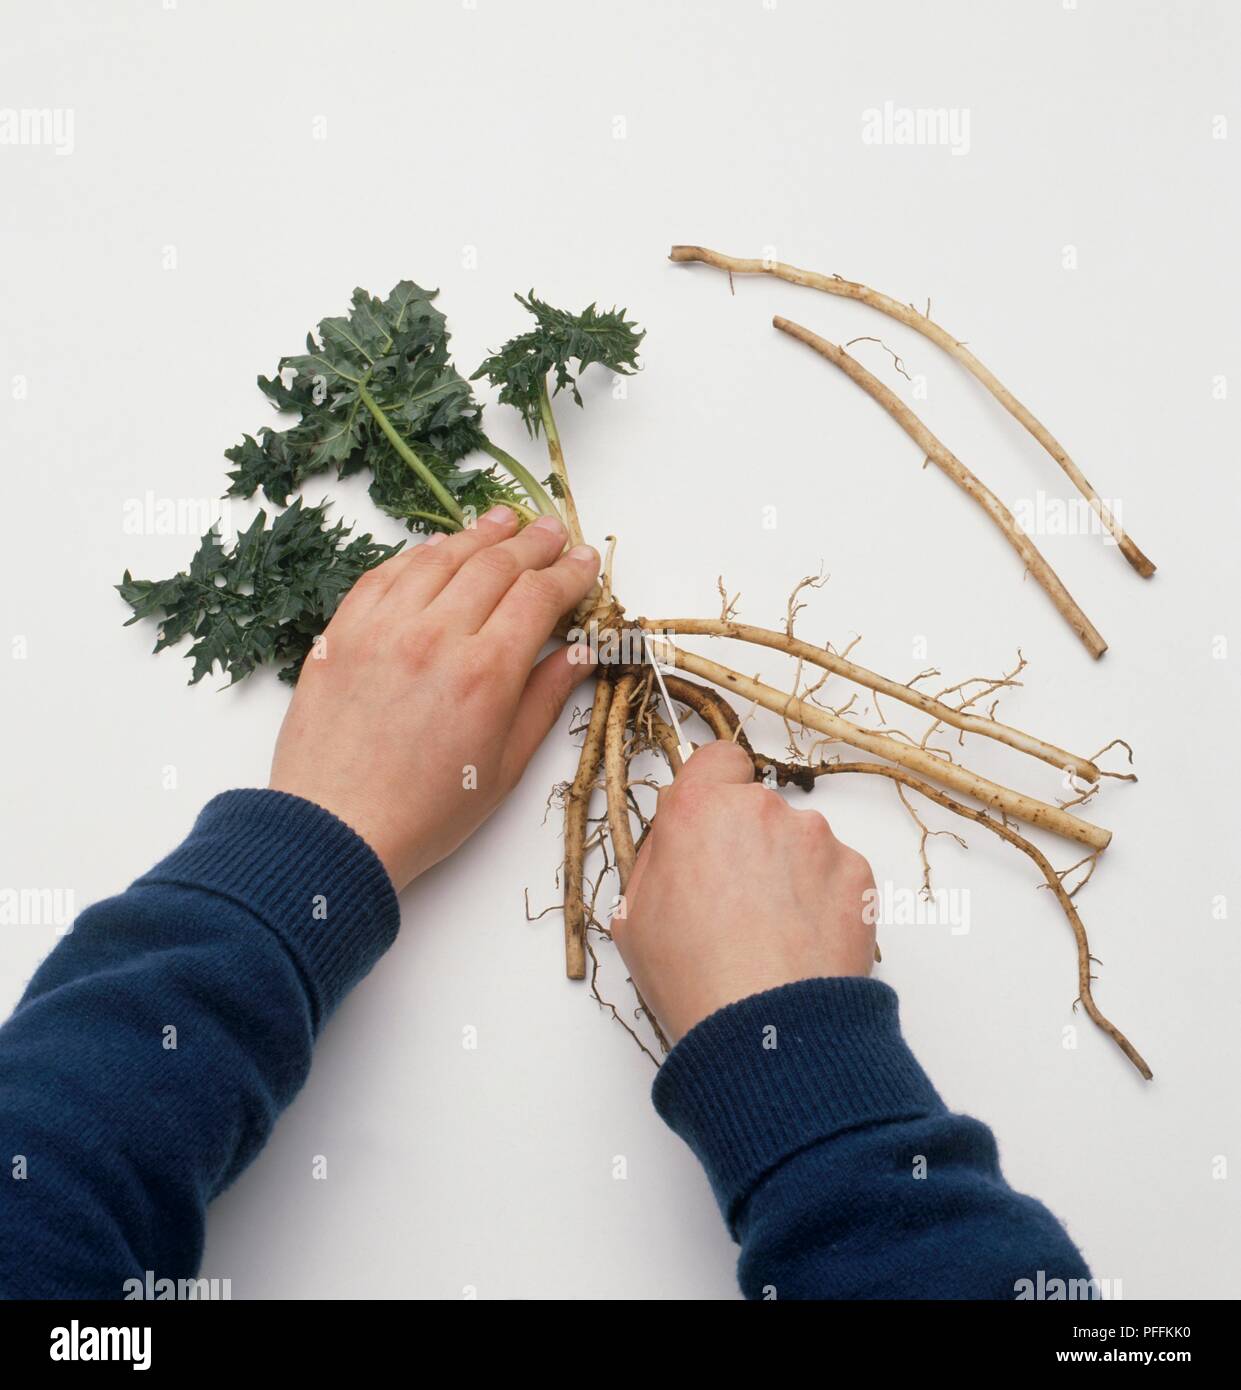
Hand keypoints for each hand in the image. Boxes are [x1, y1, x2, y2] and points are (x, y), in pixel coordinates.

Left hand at [269, 507, 597, 890]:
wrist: (334, 830)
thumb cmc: (425, 811)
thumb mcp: (504, 765)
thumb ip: (545, 698)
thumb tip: (581, 653)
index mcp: (484, 672)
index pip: (538, 596)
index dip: (569, 573)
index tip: (587, 561)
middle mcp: (434, 635)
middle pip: (494, 565)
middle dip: (532, 543)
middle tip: (553, 530)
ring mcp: (383, 627)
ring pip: (440, 557)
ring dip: (478, 534)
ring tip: (504, 519)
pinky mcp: (342, 631)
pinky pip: (385, 573)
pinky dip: (419, 554)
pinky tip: (438, 548)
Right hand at [612, 741, 875, 1044]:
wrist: (768, 1029)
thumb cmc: (692, 977)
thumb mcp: (635, 917)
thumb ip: (657, 860)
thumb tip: (676, 843)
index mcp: (698, 809)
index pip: (717, 759)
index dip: (716, 788)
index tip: (714, 821)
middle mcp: (761, 809)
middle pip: (758, 807)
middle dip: (749, 842)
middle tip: (737, 902)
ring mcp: (816, 838)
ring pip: (800, 841)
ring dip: (789, 872)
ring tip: (775, 934)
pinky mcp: (857, 872)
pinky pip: (836, 874)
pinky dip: (824, 900)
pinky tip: (805, 943)